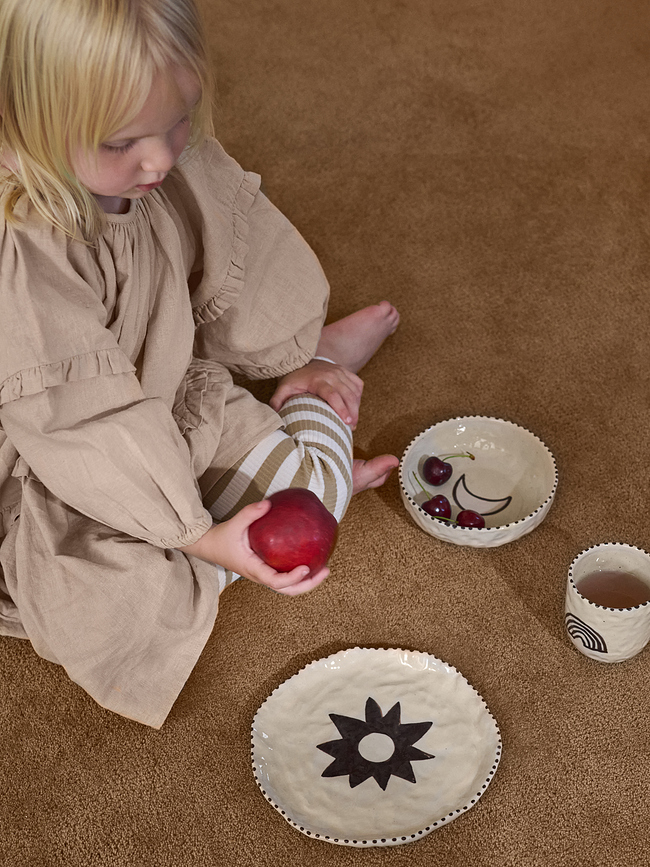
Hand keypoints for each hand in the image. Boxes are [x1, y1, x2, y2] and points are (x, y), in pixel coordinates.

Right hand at [178, 500, 328, 595]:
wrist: (209, 546)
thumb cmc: (222, 537)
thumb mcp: (233, 524)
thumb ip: (250, 513)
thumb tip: (269, 503)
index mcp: (253, 570)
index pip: (276, 582)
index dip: (293, 578)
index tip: (307, 568)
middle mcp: (260, 576)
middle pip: (288, 590)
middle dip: (309, 584)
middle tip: (326, 571)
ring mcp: (264, 575)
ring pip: (288, 587)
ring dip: (307, 582)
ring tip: (324, 569)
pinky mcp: (266, 570)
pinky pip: (285, 576)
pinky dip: (299, 574)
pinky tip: (311, 559)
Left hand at [270, 359, 362, 427]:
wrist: (301, 359)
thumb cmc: (293, 377)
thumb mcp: (283, 388)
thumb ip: (277, 401)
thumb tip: (275, 417)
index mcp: (318, 379)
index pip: (333, 395)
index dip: (341, 409)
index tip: (347, 422)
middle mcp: (332, 374)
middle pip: (348, 395)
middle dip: (353, 412)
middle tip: (352, 427)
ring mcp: (340, 371)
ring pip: (355, 391)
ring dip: (356, 407)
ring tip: (353, 422)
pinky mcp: (345, 371)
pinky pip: (358, 384)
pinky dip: (358, 397)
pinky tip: (355, 407)